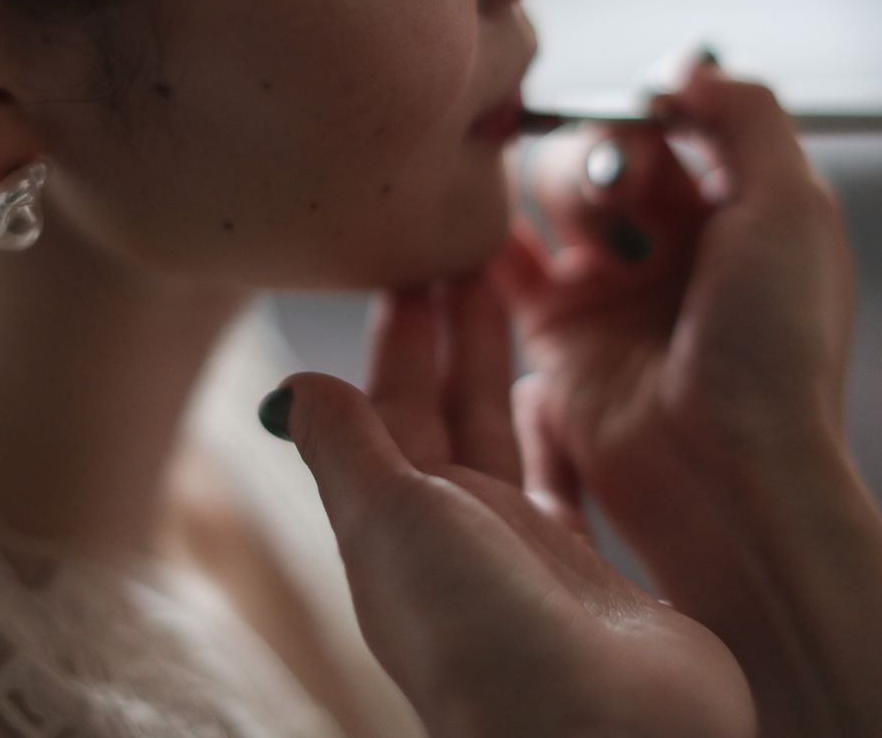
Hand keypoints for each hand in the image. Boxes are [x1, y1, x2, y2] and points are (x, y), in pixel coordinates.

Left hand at [268, 275, 755, 737]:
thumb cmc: (479, 633)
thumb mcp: (389, 524)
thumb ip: (344, 448)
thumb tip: (289, 385)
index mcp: (396, 518)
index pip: (388, 400)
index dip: (396, 333)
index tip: (404, 259)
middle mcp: (454, 532)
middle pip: (444, 404)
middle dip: (445, 328)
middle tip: (459, 247)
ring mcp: (523, 552)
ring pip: (500, 429)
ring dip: (494, 362)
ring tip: (502, 289)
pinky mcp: (591, 572)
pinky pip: (563, 479)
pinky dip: (555, 433)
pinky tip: (551, 388)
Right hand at [487, 58, 855, 638]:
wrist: (722, 471)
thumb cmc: (772, 347)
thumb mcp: (792, 210)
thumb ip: (747, 117)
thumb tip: (685, 64)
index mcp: (735, 213)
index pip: (674, 126)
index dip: (651, 112)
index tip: (643, 119)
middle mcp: (670, 243)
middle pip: (610, 152)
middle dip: (611, 157)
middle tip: (624, 194)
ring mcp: (610, 283)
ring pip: (557, 193)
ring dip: (564, 188)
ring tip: (596, 234)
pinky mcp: (555, 326)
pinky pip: (504, 260)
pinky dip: (490, 234)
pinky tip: (491, 221)